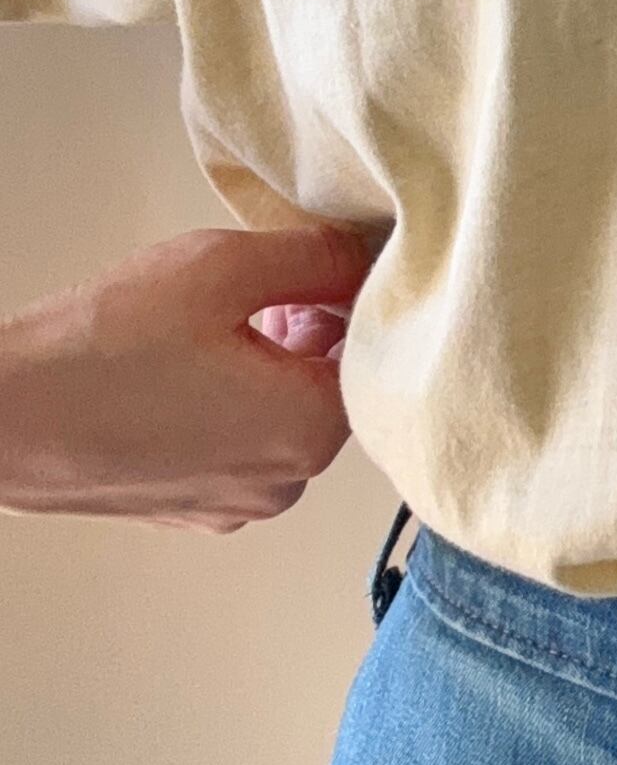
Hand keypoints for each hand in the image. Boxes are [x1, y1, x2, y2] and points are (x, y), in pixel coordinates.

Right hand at [0, 224, 375, 534]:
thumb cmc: (100, 350)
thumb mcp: (222, 269)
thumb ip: (313, 258)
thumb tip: (363, 255)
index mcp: (309, 431)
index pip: (368, 351)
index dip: (340, 299)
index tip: (304, 268)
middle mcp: (284, 484)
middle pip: (326, 389)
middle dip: (304, 332)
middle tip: (251, 291)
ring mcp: (231, 505)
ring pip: (278, 417)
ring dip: (262, 367)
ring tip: (205, 326)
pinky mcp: (185, 509)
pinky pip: (233, 446)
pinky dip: (223, 405)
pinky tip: (175, 371)